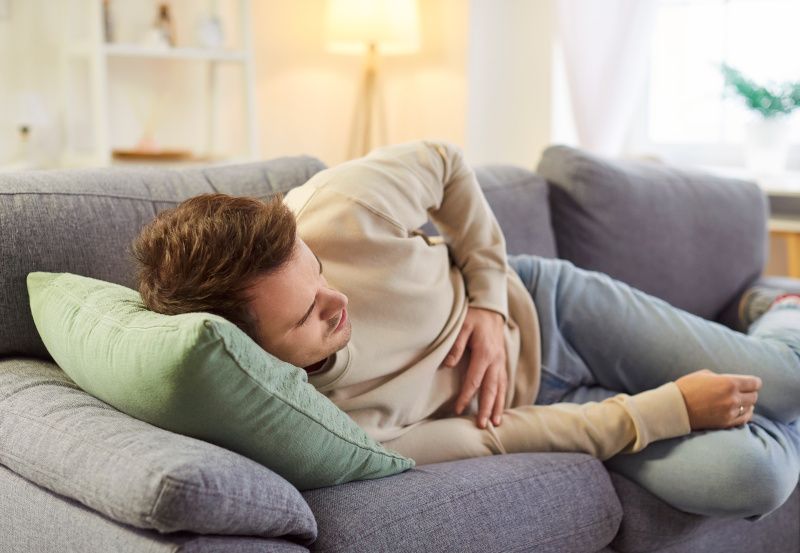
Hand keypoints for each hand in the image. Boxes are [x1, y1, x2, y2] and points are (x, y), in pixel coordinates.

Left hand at [443, 306, 506, 428]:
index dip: (466, 396)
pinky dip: (502, 396)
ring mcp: (501, 362)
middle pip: (491, 389)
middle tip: (482, 425)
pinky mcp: (502, 362)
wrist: (491, 308)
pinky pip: (503, 382)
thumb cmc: (474, 317)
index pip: (475, 380)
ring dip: (498, 406)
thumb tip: (448, 365)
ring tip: (496, 423)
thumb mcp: (462, 326)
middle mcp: (496, 360)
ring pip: (501, 388)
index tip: (458, 409)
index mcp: (485, 353)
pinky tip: (500, 407)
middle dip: (486, 408)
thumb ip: (456, 345)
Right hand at [675, 369, 761, 429]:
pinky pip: (745, 419)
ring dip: (747, 403)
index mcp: (729, 383)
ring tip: (740, 401)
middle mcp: (733, 398)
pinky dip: (745, 414)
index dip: (753, 382)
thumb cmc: (686, 387)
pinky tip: (741, 411)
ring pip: (751, 407)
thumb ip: (722, 378)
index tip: (751, 382)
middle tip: (743, 391)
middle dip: (749, 392)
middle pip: (754, 396)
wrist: (675, 407)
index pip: (754, 383)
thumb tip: (731, 382)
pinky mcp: (726, 423)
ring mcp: (730, 412)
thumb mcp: (704, 374)